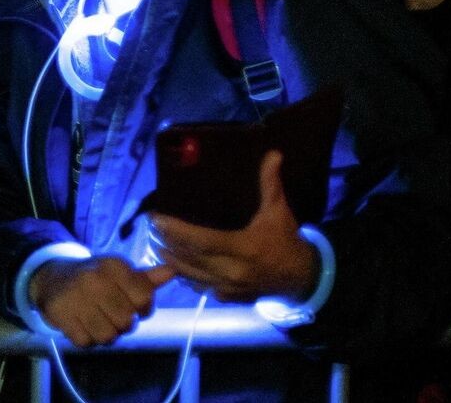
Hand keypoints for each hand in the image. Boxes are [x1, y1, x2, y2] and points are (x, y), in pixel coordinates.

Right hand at [30, 256, 173, 347]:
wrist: (53, 278)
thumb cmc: (94, 278)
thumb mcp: (119, 273)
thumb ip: (145, 278)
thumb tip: (172, 271)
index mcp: (113, 266)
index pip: (144, 299)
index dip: (142, 309)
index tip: (132, 306)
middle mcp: (94, 279)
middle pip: (126, 322)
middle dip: (122, 324)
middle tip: (112, 315)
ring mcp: (75, 296)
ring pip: (107, 336)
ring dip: (105, 334)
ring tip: (97, 321)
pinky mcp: (60, 313)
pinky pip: (85, 342)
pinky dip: (86, 338)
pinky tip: (82, 324)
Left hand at [152, 151, 320, 304]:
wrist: (300, 278)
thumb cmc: (285, 240)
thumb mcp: (279, 211)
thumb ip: (271, 183)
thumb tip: (273, 153)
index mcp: (244, 248)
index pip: (202, 241)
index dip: (177, 231)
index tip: (157, 219)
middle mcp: (233, 271)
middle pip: (189, 258)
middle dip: (166, 242)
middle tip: (149, 227)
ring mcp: (228, 287)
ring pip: (190, 275)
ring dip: (169, 259)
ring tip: (153, 242)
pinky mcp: (226, 297)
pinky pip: (199, 286)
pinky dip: (184, 274)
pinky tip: (171, 262)